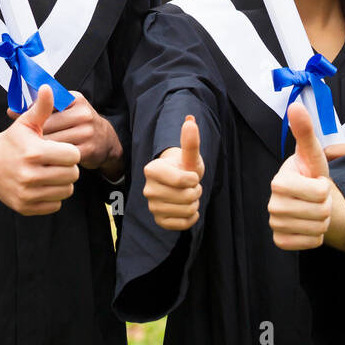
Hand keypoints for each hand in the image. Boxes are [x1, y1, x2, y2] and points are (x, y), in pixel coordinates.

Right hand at [0, 86, 81, 215]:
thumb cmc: (12, 141)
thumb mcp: (26, 123)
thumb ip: (41, 107)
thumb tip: (48, 87)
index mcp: (34, 152)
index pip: (73, 156)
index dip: (70, 151)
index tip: (61, 148)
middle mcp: (29, 175)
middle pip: (72, 174)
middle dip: (68, 167)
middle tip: (57, 161)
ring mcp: (27, 193)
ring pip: (67, 191)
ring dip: (63, 182)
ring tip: (51, 172)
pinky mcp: (26, 207)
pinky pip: (55, 205)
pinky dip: (53, 196)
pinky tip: (43, 185)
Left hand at [9, 90, 120, 172]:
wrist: (105, 140)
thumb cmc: (77, 124)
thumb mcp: (63, 110)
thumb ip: (38, 110)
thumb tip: (10, 111)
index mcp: (75, 99)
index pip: (45, 106)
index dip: (33, 118)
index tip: (26, 127)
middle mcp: (83, 113)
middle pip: (48, 125)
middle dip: (36, 135)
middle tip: (25, 144)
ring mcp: (87, 132)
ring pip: (54, 142)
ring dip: (42, 148)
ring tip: (33, 153)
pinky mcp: (88, 149)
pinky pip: (63, 155)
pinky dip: (52, 158)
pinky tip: (46, 160)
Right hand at [143, 115, 204, 230]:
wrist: (179, 183)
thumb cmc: (184, 166)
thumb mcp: (189, 155)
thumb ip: (190, 141)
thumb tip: (190, 120)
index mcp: (152, 170)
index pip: (182, 180)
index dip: (194, 179)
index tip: (191, 175)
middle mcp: (148, 189)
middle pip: (187, 197)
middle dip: (196, 191)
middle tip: (190, 186)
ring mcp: (152, 207)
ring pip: (187, 210)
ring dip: (195, 203)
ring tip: (188, 195)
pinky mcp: (159, 221)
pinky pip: (184, 224)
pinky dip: (192, 217)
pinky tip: (187, 208)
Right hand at [269, 103, 339, 249]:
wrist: (308, 200)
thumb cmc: (310, 174)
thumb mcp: (312, 153)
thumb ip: (305, 131)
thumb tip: (295, 106)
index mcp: (278, 181)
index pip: (318, 193)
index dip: (324, 188)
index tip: (316, 181)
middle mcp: (272, 204)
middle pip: (319, 212)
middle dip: (326, 206)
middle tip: (318, 198)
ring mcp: (274, 224)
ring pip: (316, 229)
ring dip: (323, 221)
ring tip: (314, 210)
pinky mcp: (280, 242)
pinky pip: (310, 243)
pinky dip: (316, 237)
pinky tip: (309, 225)